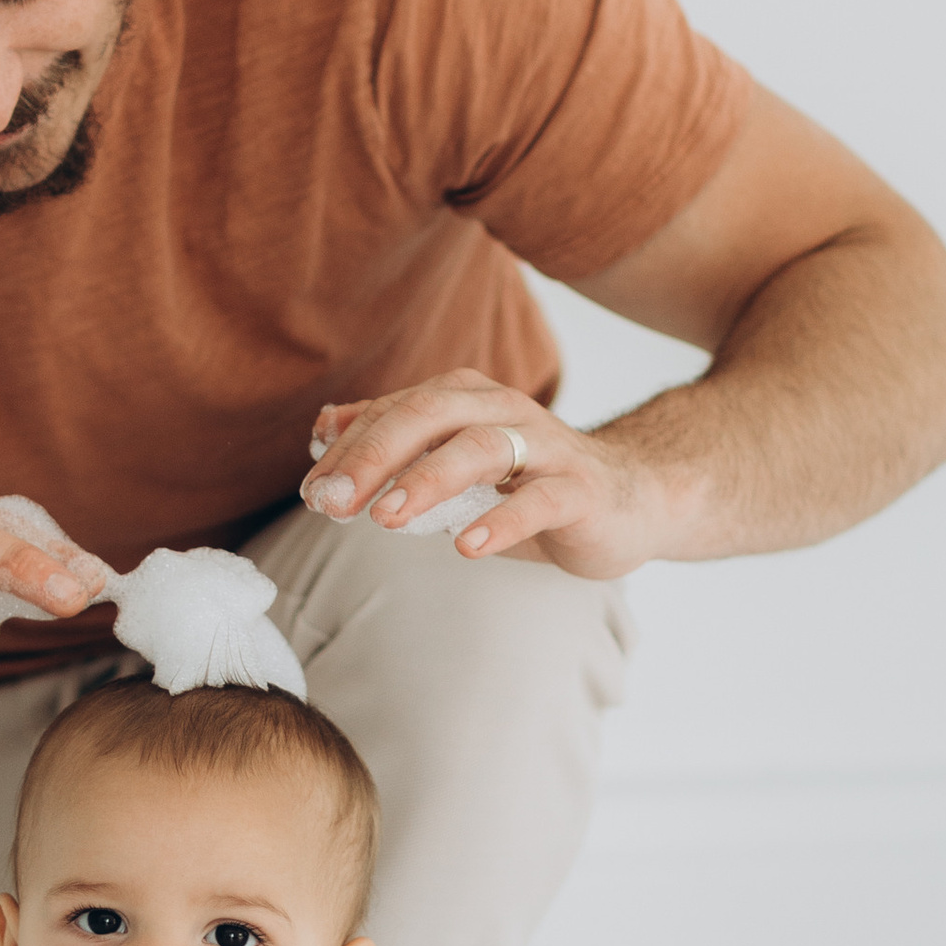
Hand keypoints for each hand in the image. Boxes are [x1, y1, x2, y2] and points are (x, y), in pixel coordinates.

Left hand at [300, 370, 662, 580]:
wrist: (632, 499)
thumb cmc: (529, 481)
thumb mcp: (454, 457)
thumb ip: (394, 439)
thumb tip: (323, 426)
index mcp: (467, 398)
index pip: (396, 412)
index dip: (349, 450)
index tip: (313, 491)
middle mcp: (505, 411)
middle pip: (430, 415)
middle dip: (374, 456)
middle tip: (331, 500)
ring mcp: (548, 448)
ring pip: (482, 448)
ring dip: (428, 479)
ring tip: (385, 518)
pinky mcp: (582, 490)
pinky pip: (540, 500)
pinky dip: (501, 521)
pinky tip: (466, 547)